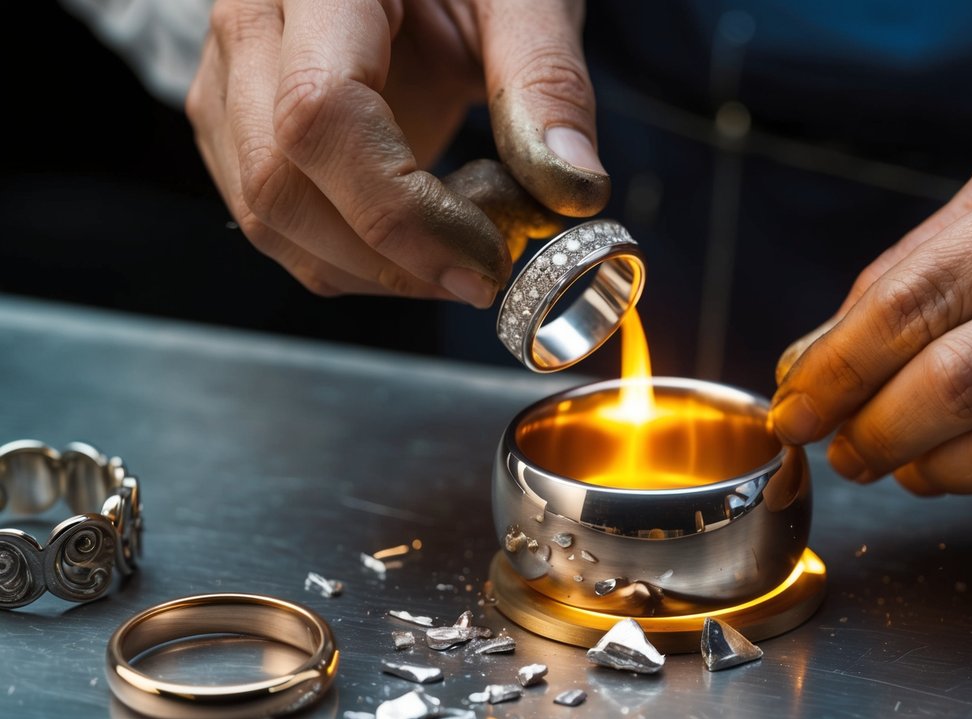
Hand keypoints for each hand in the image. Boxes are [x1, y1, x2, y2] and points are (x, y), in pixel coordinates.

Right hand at [186, 0, 606, 305]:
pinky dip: (352, 258)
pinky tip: (419, 235)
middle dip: (389, 258)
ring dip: (371, 270)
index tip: (484, 256)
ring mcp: (230, 76)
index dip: (401, 210)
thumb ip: (546, 77)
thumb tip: (571, 188)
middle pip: (280, 182)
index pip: (321, 112)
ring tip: (457, 242)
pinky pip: (275, 221)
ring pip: (266, 219)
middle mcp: (252, 22)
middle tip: (482, 270)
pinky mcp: (239, 122)